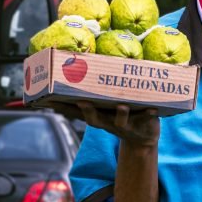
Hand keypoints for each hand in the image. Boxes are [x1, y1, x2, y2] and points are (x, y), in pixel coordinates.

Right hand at [42, 100, 159, 147]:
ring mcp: (125, 126)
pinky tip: (153, 109)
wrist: (144, 138)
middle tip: (83, 103)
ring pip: (119, 122)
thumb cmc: (123, 113)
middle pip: (94, 120)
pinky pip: (146, 120)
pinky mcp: (142, 126)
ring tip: (122, 105)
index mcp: (98, 115)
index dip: (63, 108)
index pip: (77, 112)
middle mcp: (108, 122)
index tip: (49, 101)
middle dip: (89, 112)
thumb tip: (88, 63)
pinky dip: (148, 115)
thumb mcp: (108, 104)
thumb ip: (99, 89)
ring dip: (120, 114)